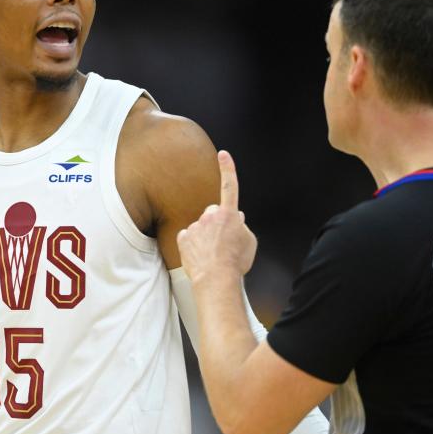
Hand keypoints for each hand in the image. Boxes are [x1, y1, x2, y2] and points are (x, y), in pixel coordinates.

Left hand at [177, 150, 257, 281]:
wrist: (216, 279)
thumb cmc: (236, 262)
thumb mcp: (250, 242)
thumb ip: (243, 227)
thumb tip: (237, 218)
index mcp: (229, 214)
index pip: (229, 186)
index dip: (228, 169)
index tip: (223, 154)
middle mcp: (210, 216)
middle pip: (213, 212)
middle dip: (216, 222)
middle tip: (223, 241)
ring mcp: (195, 226)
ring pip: (201, 226)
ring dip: (206, 235)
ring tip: (212, 254)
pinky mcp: (183, 237)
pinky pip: (189, 237)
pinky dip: (194, 244)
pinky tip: (200, 256)